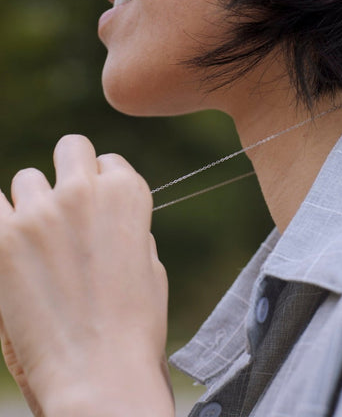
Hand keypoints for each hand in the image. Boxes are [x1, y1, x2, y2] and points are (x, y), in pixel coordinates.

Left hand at [0, 135, 173, 416]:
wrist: (98, 373)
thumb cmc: (132, 326)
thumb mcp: (148, 262)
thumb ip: (126, 225)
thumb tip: (104, 216)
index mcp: (127, 192)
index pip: (107, 161)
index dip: (101, 186)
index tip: (95, 211)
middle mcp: (84, 190)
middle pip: (70, 149)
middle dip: (69, 173)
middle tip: (65, 210)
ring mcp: (40, 211)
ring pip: (26, 179)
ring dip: (32, 203)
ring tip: (36, 244)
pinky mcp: (3, 238)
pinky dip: (0, 220)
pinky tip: (10, 244)